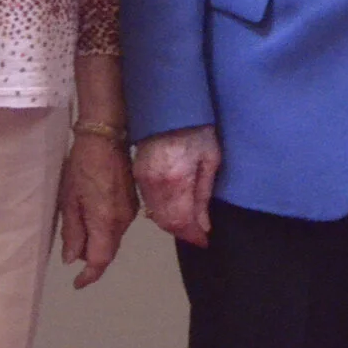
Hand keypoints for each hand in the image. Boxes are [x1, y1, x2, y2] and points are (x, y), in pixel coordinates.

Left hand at [58, 134, 137, 287]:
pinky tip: (93, 219)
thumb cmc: (81, 167)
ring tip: (80, 234)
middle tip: (73, 257)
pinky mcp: (133, 201)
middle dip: (92, 258)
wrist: (105, 137)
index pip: (100, 259)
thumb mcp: (69, 200)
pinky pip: (119, 225)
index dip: (89, 275)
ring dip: (98, 242)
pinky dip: (106, 230)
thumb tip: (72, 259)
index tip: (77, 284)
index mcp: (105, 221)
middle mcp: (123, 220)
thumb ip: (72, 232)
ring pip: (114, 238)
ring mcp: (131, 211)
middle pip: (109, 250)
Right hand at [134, 124, 221, 247]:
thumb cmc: (197, 129)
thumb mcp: (210, 158)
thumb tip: (203, 224)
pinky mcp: (137, 174)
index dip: (193, 235)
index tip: (205, 241)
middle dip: (184, 232)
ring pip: (156, 215)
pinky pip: (149, 202)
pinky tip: (175, 210)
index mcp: (176, 180)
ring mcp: (142, 180)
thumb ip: (204, 194)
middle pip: (167, 221)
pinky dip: (162, 212)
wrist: (167, 105)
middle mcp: (155, 185)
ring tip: (190, 225)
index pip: (182, 220)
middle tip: (199, 235)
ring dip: (173, 224)